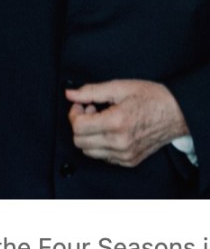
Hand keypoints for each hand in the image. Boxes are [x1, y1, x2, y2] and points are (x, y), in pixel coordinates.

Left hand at [66, 79, 189, 167]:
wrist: (177, 113)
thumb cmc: (151, 98)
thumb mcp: (119, 87)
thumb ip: (91, 91)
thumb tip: (70, 94)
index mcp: (116, 123)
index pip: (78, 127)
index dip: (74, 113)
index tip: (82, 104)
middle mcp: (120, 143)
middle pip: (79, 141)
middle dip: (79, 124)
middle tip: (91, 110)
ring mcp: (125, 155)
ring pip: (89, 152)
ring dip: (88, 135)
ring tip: (101, 119)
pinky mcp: (130, 161)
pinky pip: (103, 157)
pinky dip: (100, 144)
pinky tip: (110, 130)